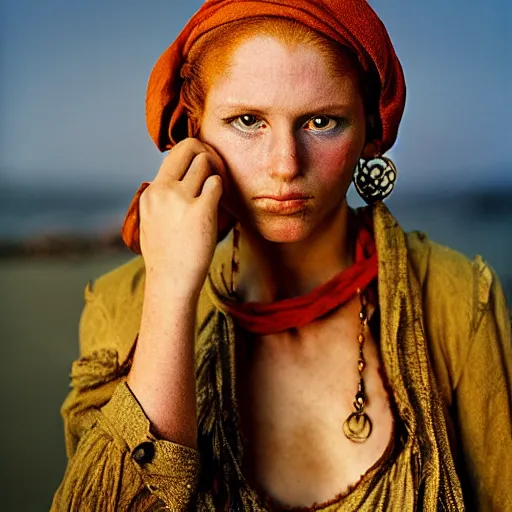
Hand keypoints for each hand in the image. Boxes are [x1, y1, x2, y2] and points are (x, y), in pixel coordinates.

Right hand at [133, 138, 233, 296]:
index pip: (173, 154)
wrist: (171, 282)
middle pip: (189, 147)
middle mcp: (163, 191)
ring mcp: (181, 199)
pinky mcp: (201, 211)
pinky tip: (219, 205)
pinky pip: (217, 184)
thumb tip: (182, 179)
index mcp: (151, 192)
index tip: (204, 169)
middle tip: (217, 170)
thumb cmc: (167, 256)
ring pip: (206, 162)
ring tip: (219, 192)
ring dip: (218, 173)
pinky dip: (222, 190)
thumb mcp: (153, 220)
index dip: (194, 156)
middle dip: (207, 152)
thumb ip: (164, 197)